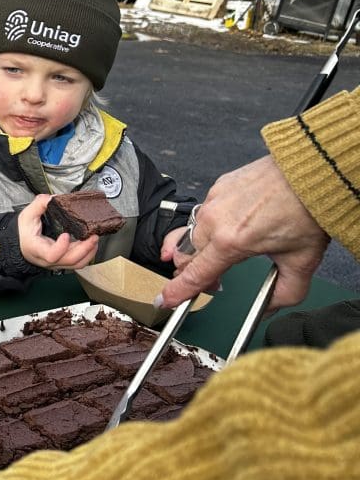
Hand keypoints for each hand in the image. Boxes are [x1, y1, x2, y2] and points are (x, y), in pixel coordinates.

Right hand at [18, 194, 99, 270]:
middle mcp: (47, 260)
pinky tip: (91, 244)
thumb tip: (54, 198)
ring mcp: (56, 263)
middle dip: (85, 248)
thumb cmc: (24, 232)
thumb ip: (39, 204)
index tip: (66, 234)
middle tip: (93, 235)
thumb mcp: (27, 216)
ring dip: (89, 252)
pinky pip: (78, 263)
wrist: (21, 245)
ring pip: (76, 264)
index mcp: (36, 249)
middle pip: (69, 260)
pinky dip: (88, 254)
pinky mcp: (63, 262)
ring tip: (94, 239)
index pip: (51, 255)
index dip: (61, 247)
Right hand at [158, 156, 328, 310]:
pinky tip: (228, 227)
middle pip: (185, 255)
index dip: (178, 291)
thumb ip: (285, 293)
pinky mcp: (218, 186)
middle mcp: (215, 220)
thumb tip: (270, 307)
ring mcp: (213, 200)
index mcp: (231, 242)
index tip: (165, 300)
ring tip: (214, 255)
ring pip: (191, 233)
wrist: (312, 172)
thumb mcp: (302, 261)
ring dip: (197, 249)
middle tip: (215, 281)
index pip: (194, 274)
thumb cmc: (308, 210)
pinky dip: (208, 226)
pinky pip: (203, 213)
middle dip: (191, 272)